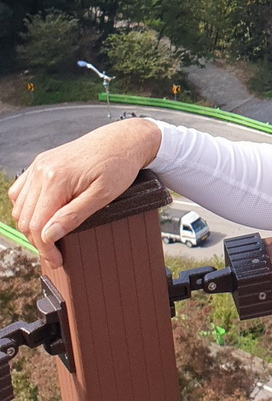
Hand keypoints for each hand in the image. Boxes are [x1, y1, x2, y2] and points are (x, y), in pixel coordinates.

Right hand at [9, 120, 162, 271]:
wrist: (122, 140)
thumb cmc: (117, 166)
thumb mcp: (102, 196)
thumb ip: (73, 216)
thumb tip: (48, 236)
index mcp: (56, 179)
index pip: (37, 225)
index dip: (45, 248)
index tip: (57, 259)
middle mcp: (41, 170)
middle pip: (25, 218)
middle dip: (38, 240)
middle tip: (56, 253)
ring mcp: (38, 165)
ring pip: (19, 207)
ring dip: (31, 225)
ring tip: (51, 236)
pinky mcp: (41, 163)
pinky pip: (20, 191)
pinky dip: (26, 207)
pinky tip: (42, 214)